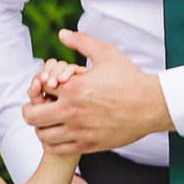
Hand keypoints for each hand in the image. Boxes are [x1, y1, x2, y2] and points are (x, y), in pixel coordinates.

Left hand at [21, 30, 173, 154]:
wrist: (152, 106)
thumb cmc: (129, 79)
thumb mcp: (106, 54)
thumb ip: (82, 42)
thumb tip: (62, 33)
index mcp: (74, 87)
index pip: (38, 89)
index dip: (39, 86)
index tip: (47, 87)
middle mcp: (73, 111)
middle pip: (31, 116)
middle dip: (32, 108)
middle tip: (40, 105)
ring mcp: (80, 131)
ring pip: (42, 135)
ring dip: (41, 126)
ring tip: (50, 119)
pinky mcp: (88, 145)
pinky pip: (57, 149)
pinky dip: (52, 142)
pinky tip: (60, 132)